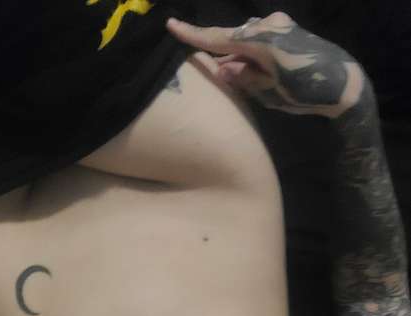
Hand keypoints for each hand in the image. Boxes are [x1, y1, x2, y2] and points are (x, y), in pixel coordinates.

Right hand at [166, 12, 370, 118]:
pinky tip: (260, 67)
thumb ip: (244, 78)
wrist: (343, 83)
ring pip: (246, 38)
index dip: (194, 35)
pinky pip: (260, 36)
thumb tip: (223, 67)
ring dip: (242, 55)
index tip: (171, 25)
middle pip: (233, 38)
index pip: (220, 38)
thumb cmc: (306, 92)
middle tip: (230, 77)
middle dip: (225, 55)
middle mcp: (268, 25)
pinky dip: (253, 51)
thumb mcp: (271, 93)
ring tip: (253, 78)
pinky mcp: (287, 28)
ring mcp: (279, 24)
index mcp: (262, 41)